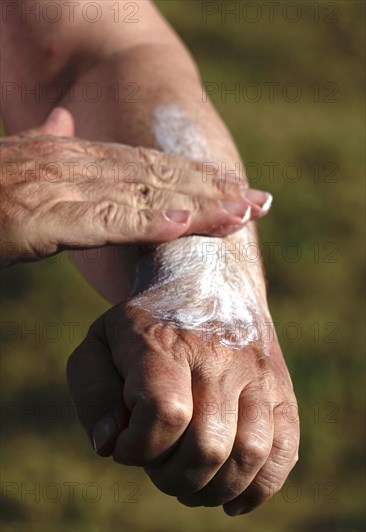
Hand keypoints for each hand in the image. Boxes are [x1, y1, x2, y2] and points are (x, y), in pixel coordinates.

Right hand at [0, 108, 270, 265]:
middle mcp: (70, 163)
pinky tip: (186, 225)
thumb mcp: (15, 164)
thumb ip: (43, 146)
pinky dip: (147, 223)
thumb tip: (65, 125)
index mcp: (69, 156)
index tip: (233, 191)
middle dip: (211, 190)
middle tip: (261, 202)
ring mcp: (57, 185)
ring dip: (196, 205)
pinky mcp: (39, 213)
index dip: (193, 178)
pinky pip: (104, 219)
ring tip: (244, 212)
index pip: (146, 168)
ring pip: (141, 195)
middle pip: (156, 177)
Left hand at [67, 301, 298, 515]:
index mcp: (165, 342)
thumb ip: (93, 393)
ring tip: (191, 484)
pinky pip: (284, 450)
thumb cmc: (146, 327)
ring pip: (250, 453)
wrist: (209, 285)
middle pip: (208, 444)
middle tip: (159, 466)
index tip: (128, 446)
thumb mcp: (100, 344)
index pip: (165, 412)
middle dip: (173, 477)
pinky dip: (259, 488)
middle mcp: (218, 355)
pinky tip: (232, 498)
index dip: (140, 448)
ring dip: (214, 490)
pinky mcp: (280, 390)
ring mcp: (256, 373)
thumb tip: (110, 446)